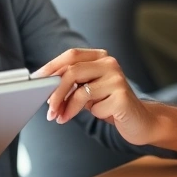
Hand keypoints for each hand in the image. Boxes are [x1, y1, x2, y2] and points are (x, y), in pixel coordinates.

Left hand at [35, 48, 160, 145]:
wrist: (141, 121)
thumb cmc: (109, 104)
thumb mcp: (87, 91)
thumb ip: (71, 84)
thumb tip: (44, 87)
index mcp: (100, 57)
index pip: (70, 55)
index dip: (51, 66)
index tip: (36, 79)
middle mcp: (110, 63)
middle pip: (72, 71)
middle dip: (55, 92)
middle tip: (48, 109)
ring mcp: (118, 78)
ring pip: (81, 91)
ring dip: (66, 108)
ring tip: (60, 118)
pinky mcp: (123, 96)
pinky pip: (95, 106)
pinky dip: (90, 114)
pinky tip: (100, 115)